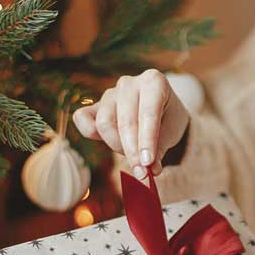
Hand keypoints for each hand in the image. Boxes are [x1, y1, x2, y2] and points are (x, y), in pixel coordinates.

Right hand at [72, 69, 190, 178]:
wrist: (160, 110)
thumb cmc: (167, 119)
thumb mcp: (171, 132)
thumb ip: (159, 150)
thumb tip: (149, 171)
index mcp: (153, 82)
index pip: (148, 114)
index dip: (147, 142)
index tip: (148, 164)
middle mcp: (129, 84)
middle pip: (125, 122)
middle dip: (132, 151)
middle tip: (141, 172)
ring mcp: (110, 93)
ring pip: (105, 123)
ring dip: (117, 145)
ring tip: (132, 156)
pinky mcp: (95, 106)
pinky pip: (82, 118)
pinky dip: (89, 132)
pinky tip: (106, 144)